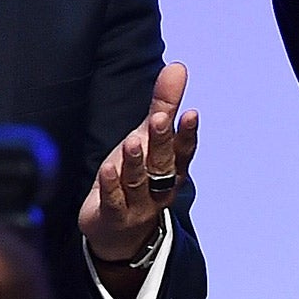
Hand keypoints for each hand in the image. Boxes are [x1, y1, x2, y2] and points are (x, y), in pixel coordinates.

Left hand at [80, 63, 199, 262]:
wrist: (119, 232)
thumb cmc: (138, 177)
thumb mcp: (148, 138)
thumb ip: (163, 104)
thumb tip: (178, 67)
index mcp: (172, 168)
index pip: (183, 150)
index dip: (187, 134)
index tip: (190, 113)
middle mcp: (160, 187)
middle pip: (163, 164)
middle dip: (162, 142)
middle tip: (159, 119)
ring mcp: (138, 204)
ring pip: (139, 182)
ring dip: (136, 162)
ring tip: (132, 142)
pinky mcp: (114, 216)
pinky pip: (114, 201)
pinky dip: (112, 186)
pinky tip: (109, 169)